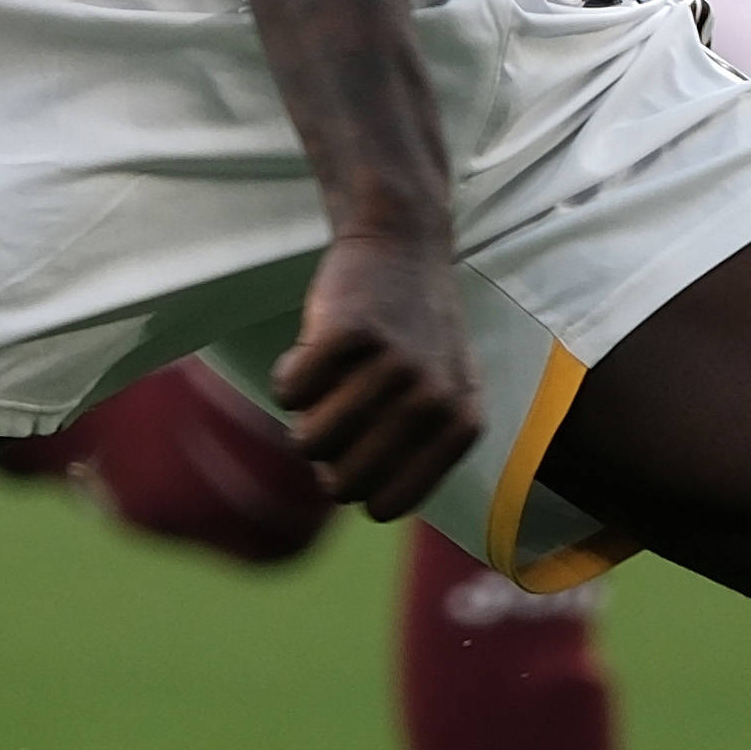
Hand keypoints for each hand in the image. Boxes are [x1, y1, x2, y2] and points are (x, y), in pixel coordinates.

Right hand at [274, 225, 481, 520]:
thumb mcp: (443, 395)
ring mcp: (394, 364)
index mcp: (462, 426)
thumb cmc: (415, 332)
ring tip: (330, 378)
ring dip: (305, 415)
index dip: (358, 482)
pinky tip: (313, 347)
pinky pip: (289, 393)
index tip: (360, 446)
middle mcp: (435, 400)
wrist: (403, 243)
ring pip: (309, 441)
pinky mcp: (349, 330)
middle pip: (342, 482)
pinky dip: (288, 376)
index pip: (387, 506)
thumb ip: (420, 453)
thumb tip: (368, 506)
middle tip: (338, 411)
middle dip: (327, 456)